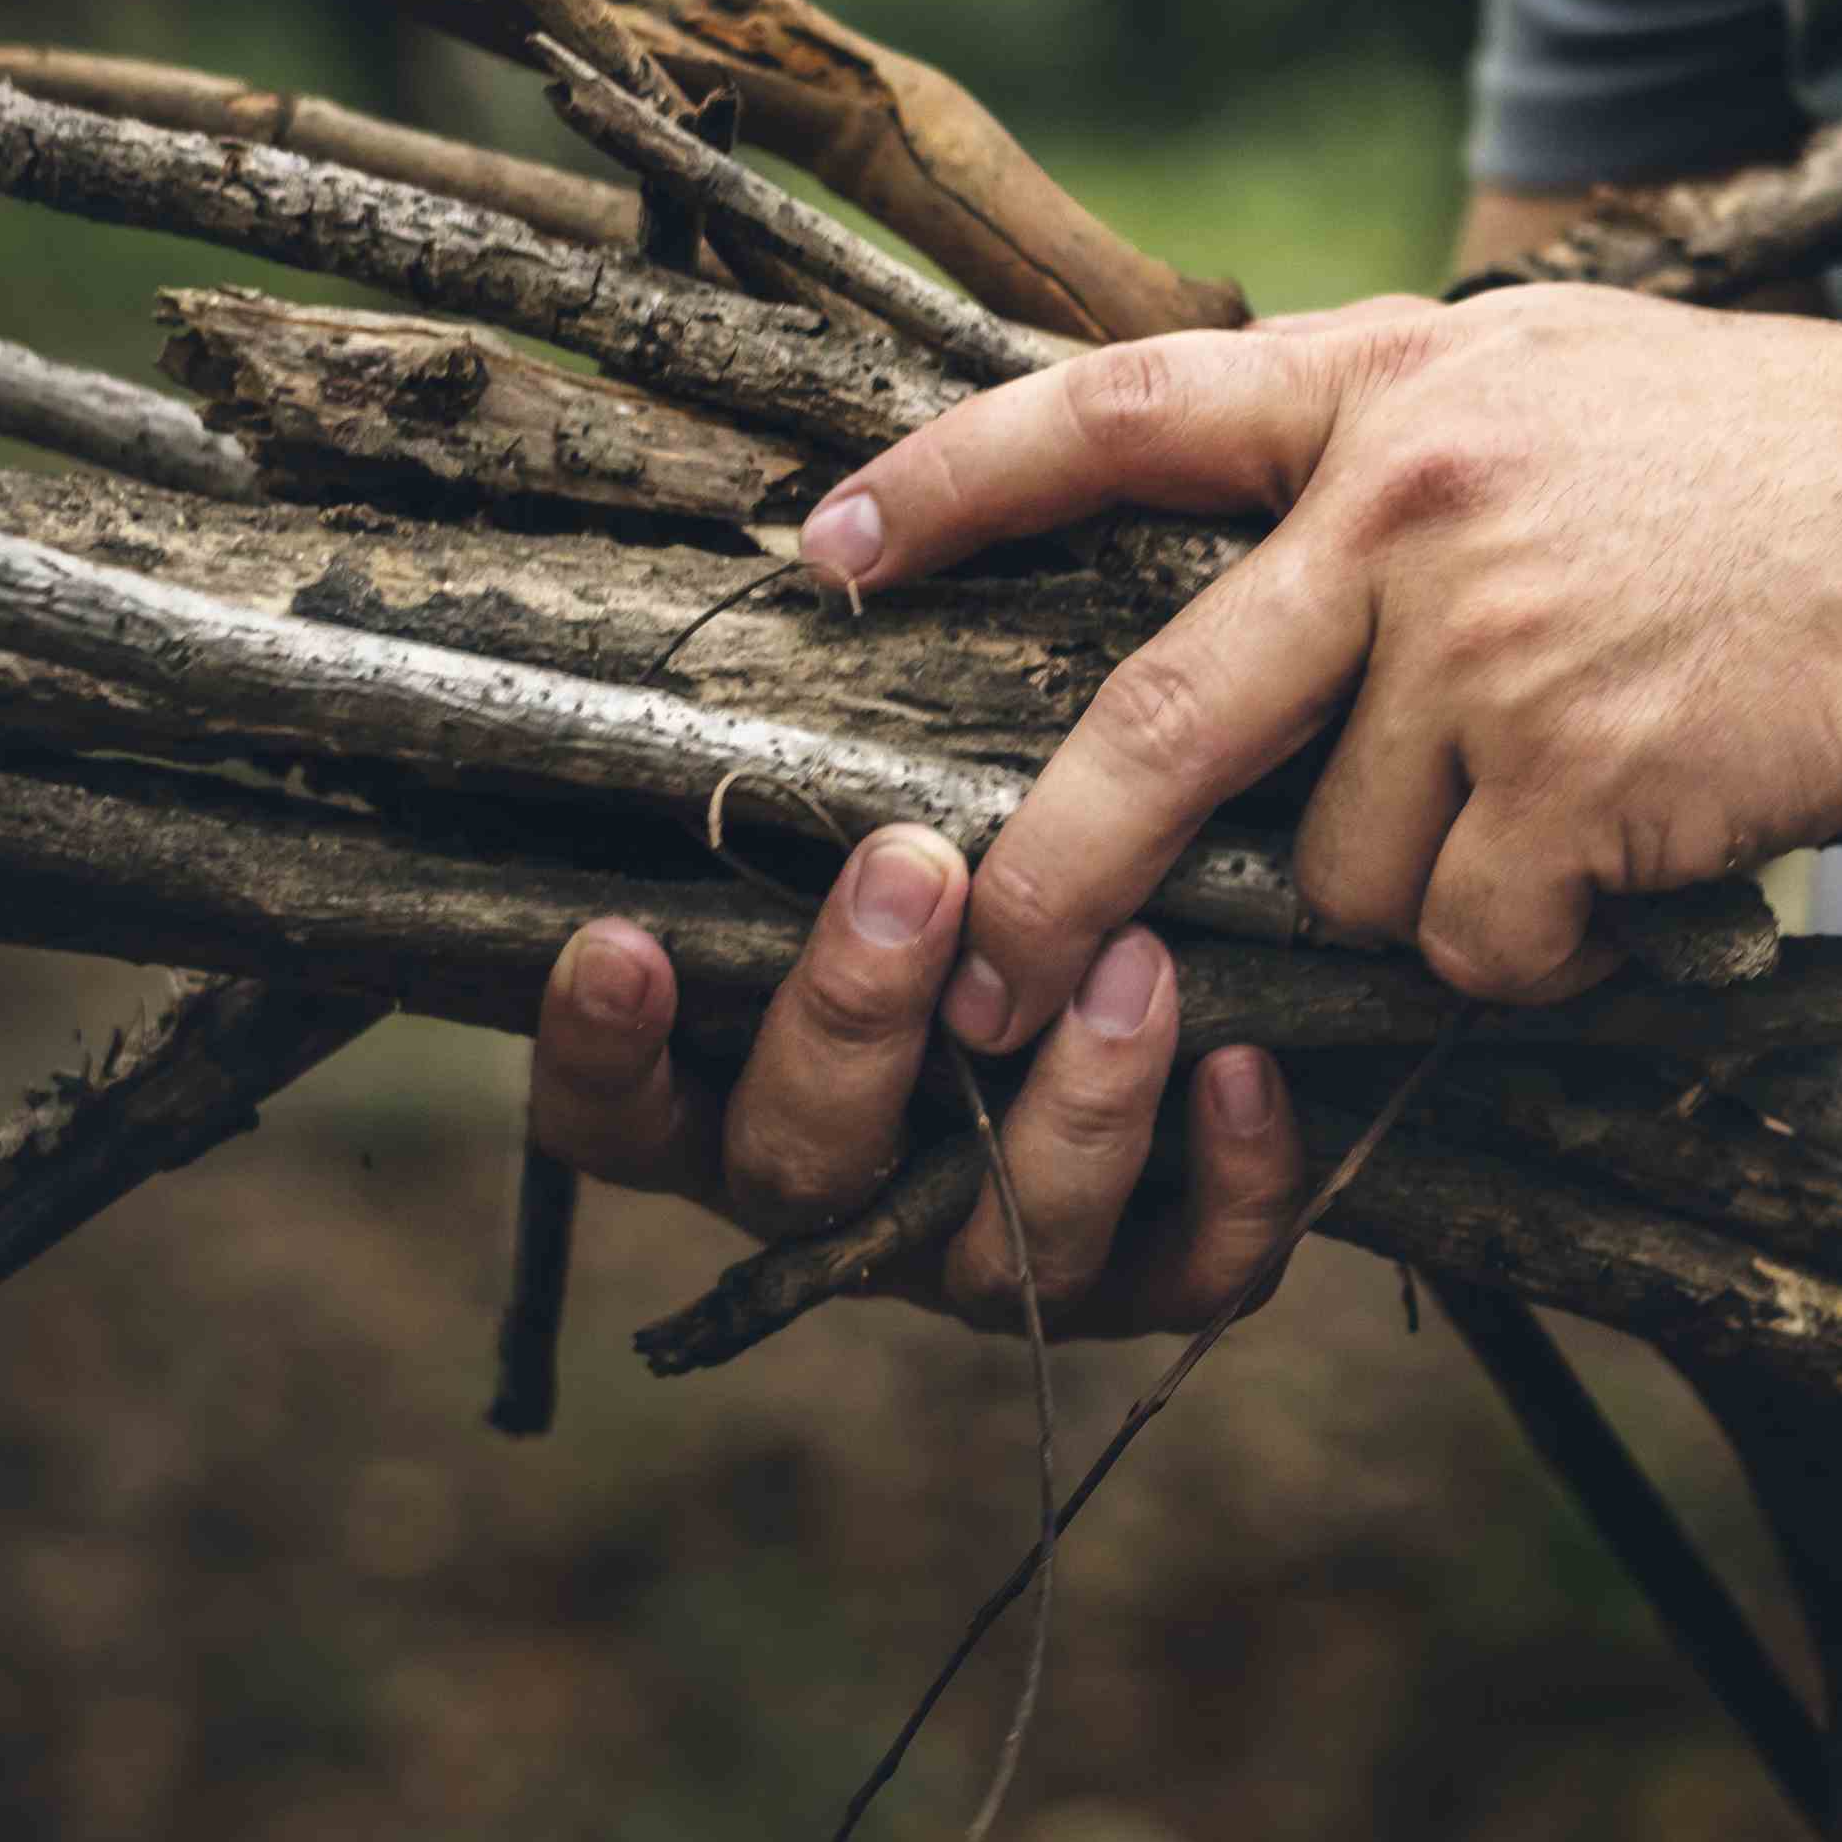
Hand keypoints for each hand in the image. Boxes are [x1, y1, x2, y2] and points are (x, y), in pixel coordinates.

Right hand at [524, 822, 1307, 1334]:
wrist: (1226, 946)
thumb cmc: (1003, 841)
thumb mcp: (901, 793)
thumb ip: (830, 758)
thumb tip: (801, 561)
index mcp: (737, 1085)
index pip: (613, 1111)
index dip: (596, 1049)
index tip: (615, 937)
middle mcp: (850, 1187)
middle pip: (797, 1162)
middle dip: (850, 1018)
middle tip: (915, 871)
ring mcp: (989, 1250)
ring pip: (996, 1247)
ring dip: (1066, 1105)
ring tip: (1139, 962)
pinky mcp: (1149, 1280)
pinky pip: (1187, 1277)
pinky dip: (1225, 1182)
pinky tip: (1246, 1064)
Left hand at [797, 286, 1841, 1034]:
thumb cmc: (1783, 467)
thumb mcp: (1556, 379)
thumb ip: (1389, 444)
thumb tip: (1248, 559)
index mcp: (1387, 388)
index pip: (1117, 413)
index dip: (956, 482)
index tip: (825, 551)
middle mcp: (1410, 501)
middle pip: (1158, 721)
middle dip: (1055, 878)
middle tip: (984, 986)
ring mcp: (1488, 640)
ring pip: (1348, 873)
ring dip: (1436, 895)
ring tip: (1574, 813)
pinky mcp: (1576, 775)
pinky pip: (1478, 940)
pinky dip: (1538, 948)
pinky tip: (1636, 869)